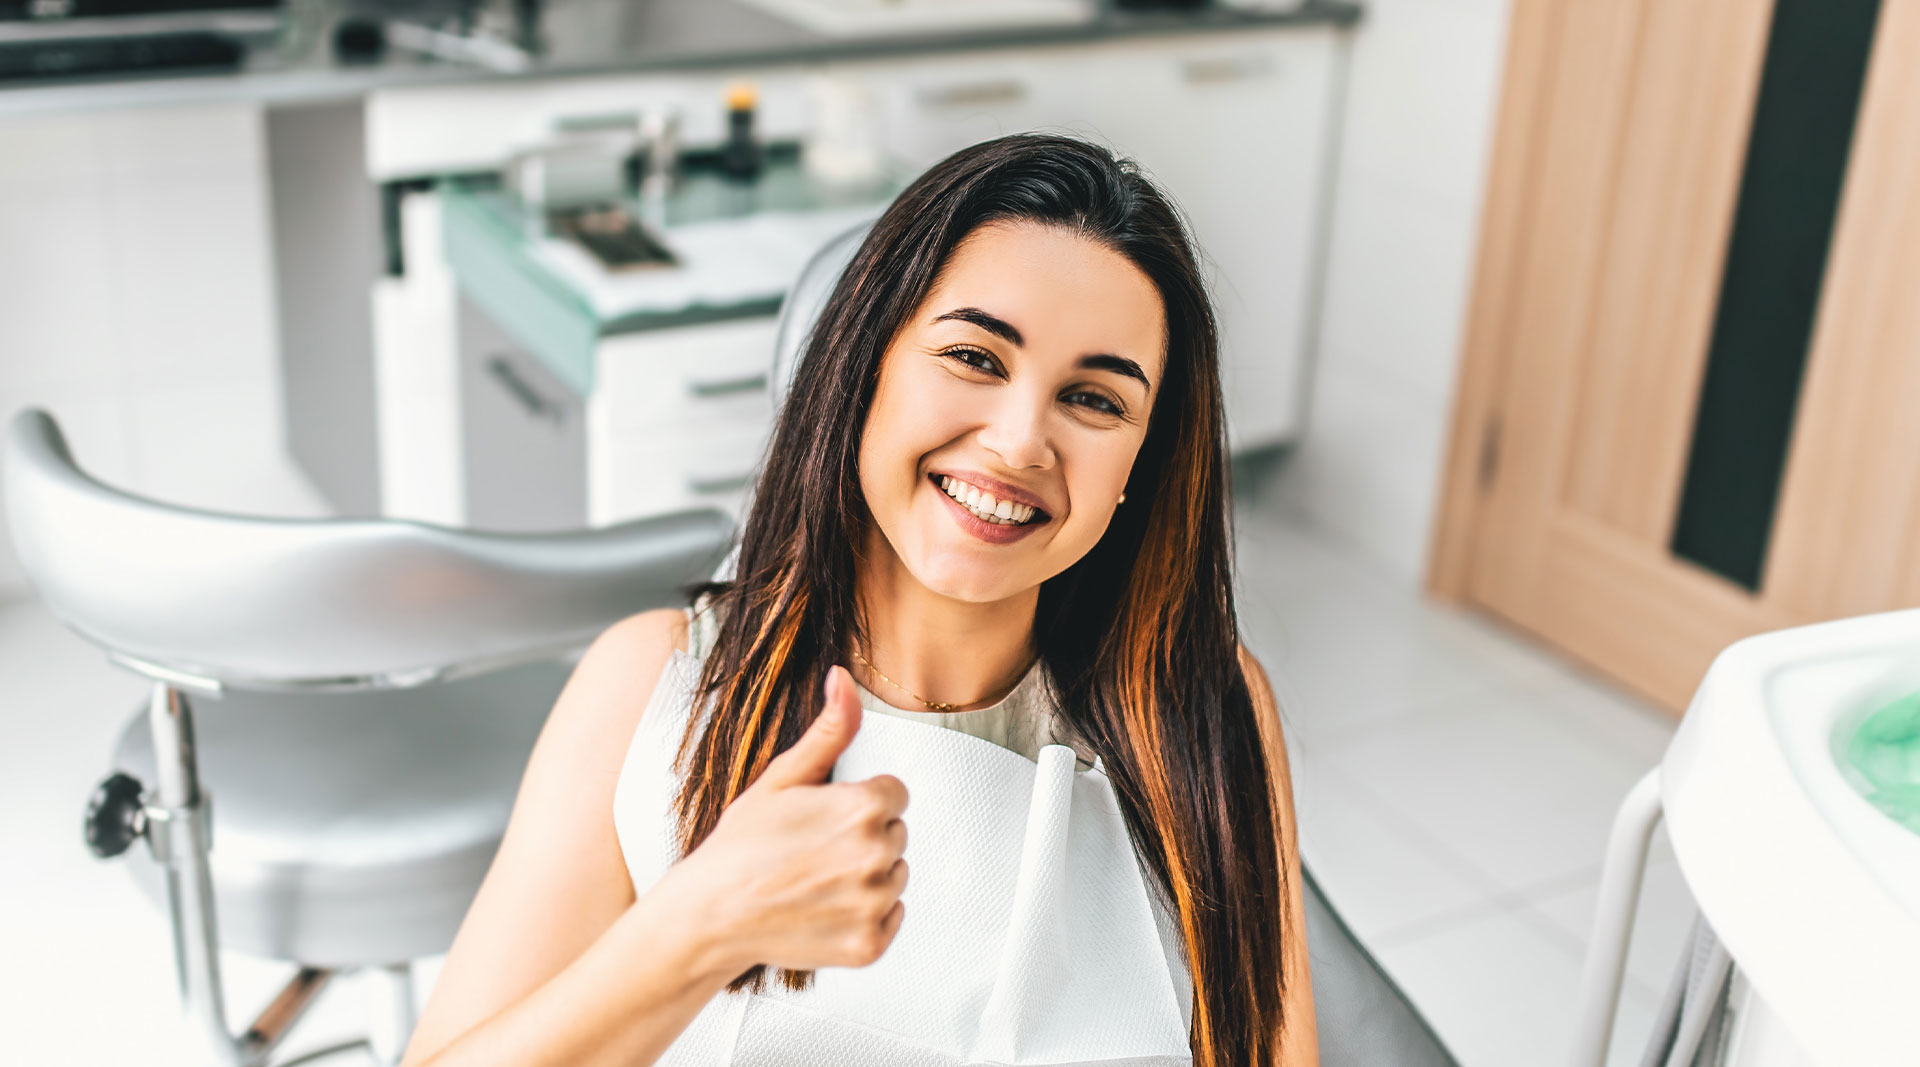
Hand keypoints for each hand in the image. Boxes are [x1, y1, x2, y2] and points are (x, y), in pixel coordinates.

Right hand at [665, 665, 908, 974]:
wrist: (709, 915)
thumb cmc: (740, 846)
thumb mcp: (782, 777)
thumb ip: (829, 730)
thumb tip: (843, 678)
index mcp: (863, 807)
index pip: (894, 794)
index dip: (856, 802)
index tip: (822, 818)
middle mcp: (876, 855)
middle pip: (896, 833)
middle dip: (862, 838)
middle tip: (812, 850)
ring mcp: (874, 904)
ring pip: (895, 876)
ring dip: (866, 878)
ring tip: (814, 880)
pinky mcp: (870, 945)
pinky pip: (892, 919)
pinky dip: (865, 917)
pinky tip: (824, 909)